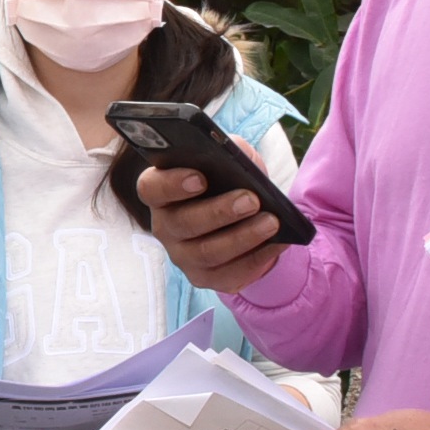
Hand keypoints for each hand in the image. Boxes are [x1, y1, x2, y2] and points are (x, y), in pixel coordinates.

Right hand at [137, 162, 286, 293]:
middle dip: (219, 211)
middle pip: (182, 223)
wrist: (243, 219)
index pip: (151, 189)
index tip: (199, 178)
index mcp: (161, 193)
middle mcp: (165, 227)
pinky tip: (277, 243)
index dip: (171, 185)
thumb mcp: (229, 161)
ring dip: (242, 237)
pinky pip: (229, 275)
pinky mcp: (204, 278)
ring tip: (272, 222)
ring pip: (208, 252)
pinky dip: (257, 259)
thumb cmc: (228, 184)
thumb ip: (229, 151)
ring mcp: (182, 256)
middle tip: (251, 199)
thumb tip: (238, 153)